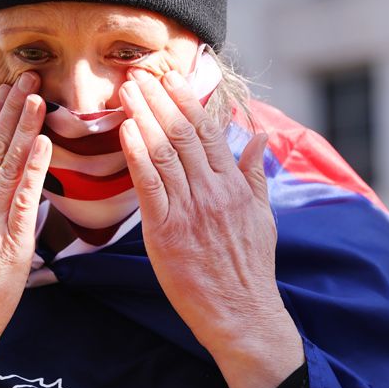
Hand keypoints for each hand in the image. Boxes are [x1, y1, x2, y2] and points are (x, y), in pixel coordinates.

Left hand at [119, 68, 303, 387]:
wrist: (242, 314)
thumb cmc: (249, 268)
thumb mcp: (262, 216)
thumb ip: (255, 174)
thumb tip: (259, 136)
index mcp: (235, 185)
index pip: (208, 131)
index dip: (186, 100)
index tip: (169, 77)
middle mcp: (213, 191)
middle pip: (183, 133)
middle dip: (159, 99)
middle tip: (139, 73)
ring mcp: (190, 210)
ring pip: (164, 152)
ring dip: (144, 116)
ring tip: (126, 90)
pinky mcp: (167, 232)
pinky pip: (150, 185)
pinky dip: (137, 154)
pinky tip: (126, 130)